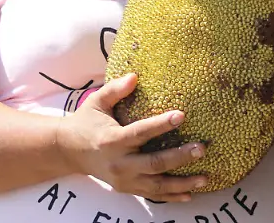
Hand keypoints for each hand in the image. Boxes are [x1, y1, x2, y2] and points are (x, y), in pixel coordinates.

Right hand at [56, 73, 208, 201]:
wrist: (69, 151)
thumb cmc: (86, 122)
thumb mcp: (97, 102)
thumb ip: (115, 89)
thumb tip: (135, 76)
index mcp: (112, 140)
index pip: (140, 132)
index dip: (161, 125)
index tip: (181, 115)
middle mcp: (119, 163)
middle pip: (154, 163)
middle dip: (179, 157)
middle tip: (202, 148)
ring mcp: (123, 179)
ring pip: (156, 185)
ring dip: (181, 183)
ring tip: (204, 178)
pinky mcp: (126, 188)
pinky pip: (152, 195)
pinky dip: (171, 197)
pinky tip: (189, 194)